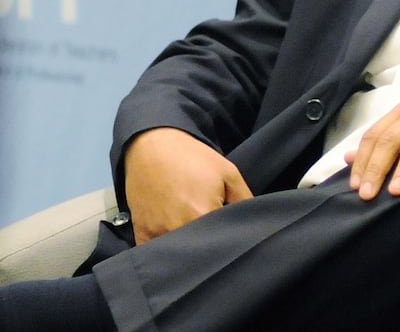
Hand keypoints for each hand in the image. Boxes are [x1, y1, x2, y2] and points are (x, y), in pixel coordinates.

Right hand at [123, 126, 253, 244]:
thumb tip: (255, 224)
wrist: (153, 146)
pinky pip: (153, 253)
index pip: (221, 243)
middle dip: (209, 250)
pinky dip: (163, 254)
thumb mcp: (228, 173)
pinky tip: (173, 247)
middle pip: (198, 253)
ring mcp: (156, 233)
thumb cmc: (194, 158)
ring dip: (187, 254)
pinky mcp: (141, 233)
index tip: (232, 238)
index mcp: (201, 214)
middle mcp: (176, 228)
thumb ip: (245, 200)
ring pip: (176, 256)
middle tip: (215, 239)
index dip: (229, 242)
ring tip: (196, 242)